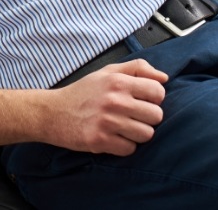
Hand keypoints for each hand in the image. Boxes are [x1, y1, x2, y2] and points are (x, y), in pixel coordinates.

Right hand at [45, 59, 167, 155]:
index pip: (158, 91)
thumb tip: (164, 78)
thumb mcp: (107, 72)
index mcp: (118, 81)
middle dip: (146, 117)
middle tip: (131, 115)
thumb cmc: (83, 92)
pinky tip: (112, 136)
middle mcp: (114, 100)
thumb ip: (137, 69)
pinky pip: (130, 149)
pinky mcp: (100, 140)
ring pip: (146, 134)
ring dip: (136, 133)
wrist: (53, 112)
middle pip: (156, 116)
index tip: (141, 100)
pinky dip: (123, 146)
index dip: (153, 98)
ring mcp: (108, 122)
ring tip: (122, 127)